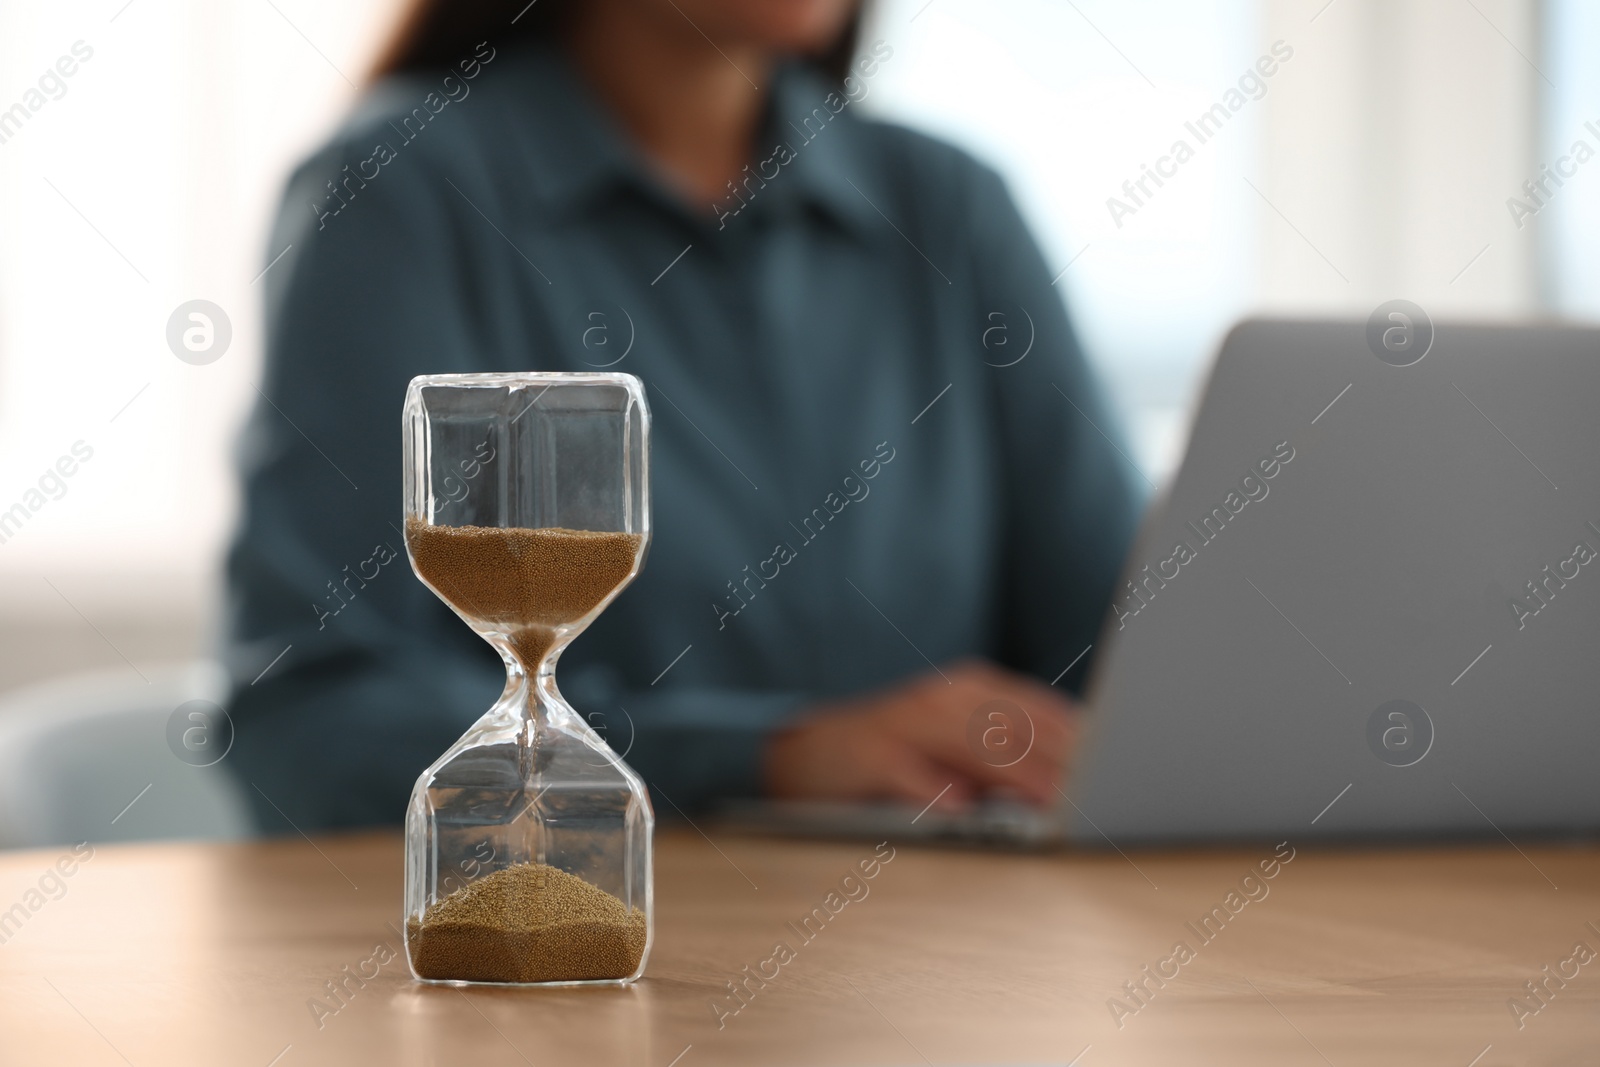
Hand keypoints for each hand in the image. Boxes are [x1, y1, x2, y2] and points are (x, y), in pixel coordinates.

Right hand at [763, 659, 1079, 811]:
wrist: (809, 754)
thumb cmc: (901, 755)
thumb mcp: (961, 747)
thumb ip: (1014, 758)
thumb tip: (1083, 784)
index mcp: (974, 690)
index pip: (1042, 713)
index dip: (1083, 743)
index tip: (1122, 772)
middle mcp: (943, 698)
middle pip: (1014, 727)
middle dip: (1059, 761)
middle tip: (1097, 794)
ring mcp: (904, 722)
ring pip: (969, 743)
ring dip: (1013, 774)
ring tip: (1050, 801)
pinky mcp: (867, 752)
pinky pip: (906, 770)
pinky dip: (934, 788)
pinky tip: (961, 807)